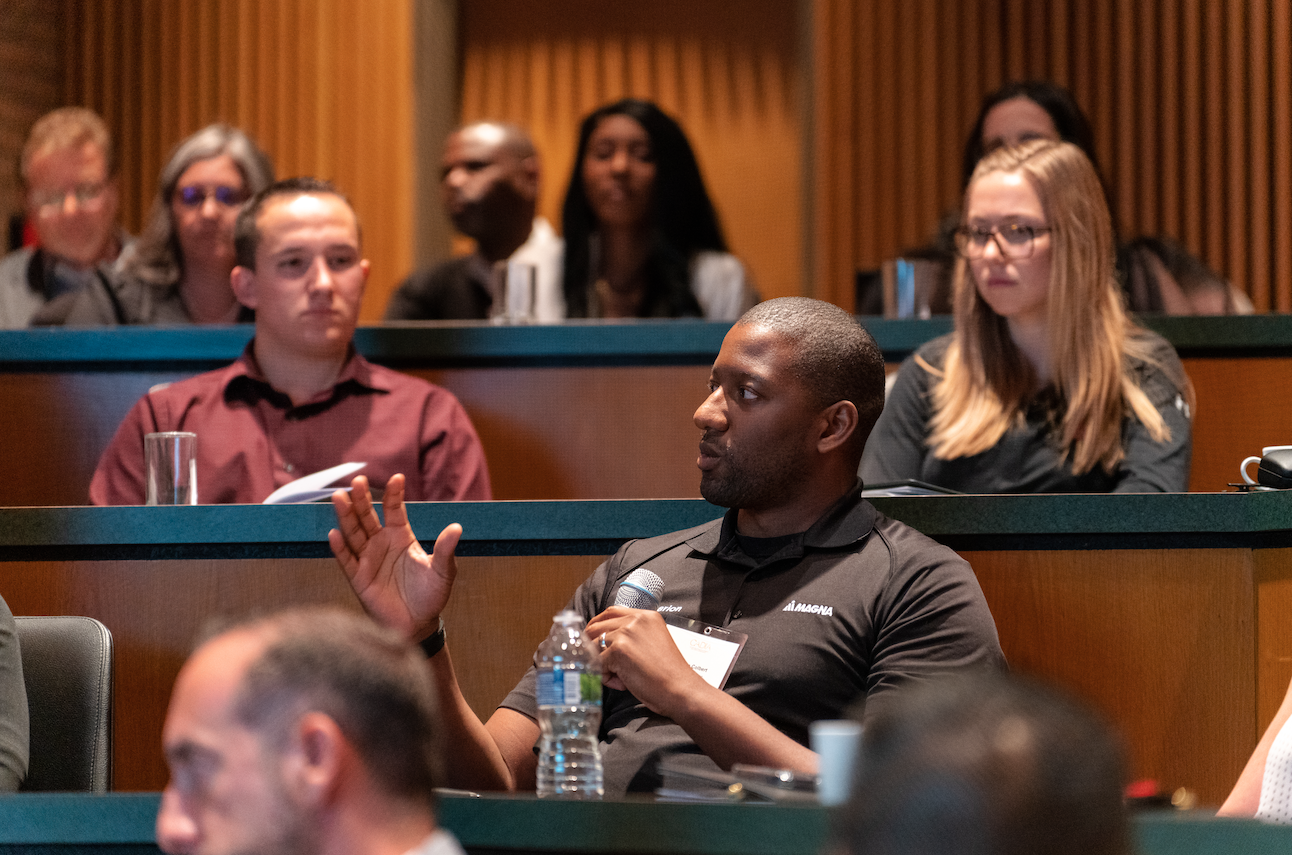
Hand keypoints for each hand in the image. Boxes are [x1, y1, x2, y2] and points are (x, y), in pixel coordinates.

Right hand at [329, 473, 460, 640]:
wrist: (418, 624)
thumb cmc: (431, 595)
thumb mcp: (443, 571)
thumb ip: (445, 549)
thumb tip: (457, 528)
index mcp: (401, 537)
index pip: (394, 510)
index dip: (394, 494)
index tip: (398, 477)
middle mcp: (381, 544)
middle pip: (368, 516)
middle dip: (363, 499)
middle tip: (358, 480)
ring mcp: (368, 559)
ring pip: (354, 533)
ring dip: (346, 516)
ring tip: (340, 498)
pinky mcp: (358, 578)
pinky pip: (347, 560)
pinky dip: (339, 548)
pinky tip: (334, 534)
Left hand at [585, 606, 707, 717]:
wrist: (680, 690)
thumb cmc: (668, 674)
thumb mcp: (653, 642)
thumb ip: (633, 635)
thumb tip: (604, 641)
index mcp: (646, 616)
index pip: (610, 612)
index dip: (597, 626)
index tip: (592, 638)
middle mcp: (636, 620)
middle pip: (597, 627)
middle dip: (592, 646)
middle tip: (602, 664)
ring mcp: (626, 633)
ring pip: (595, 646)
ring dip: (602, 664)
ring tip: (620, 677)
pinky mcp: (619, 650)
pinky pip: (598, 663)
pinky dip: (605, 676)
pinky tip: (622, 684)